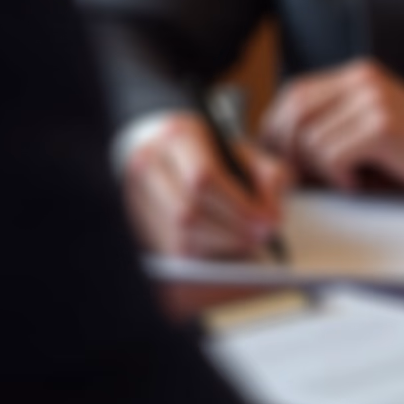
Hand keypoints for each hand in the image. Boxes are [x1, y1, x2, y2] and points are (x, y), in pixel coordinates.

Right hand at [123, 113, 287, 257]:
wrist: (162, 148)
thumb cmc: (211, 153)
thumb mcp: (245, 152)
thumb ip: (268, 177)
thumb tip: (272, 219)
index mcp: (177, 136)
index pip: (203, 178)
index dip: (239, 207)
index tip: (269, 223)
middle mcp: (147, 165)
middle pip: (188, 215)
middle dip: (232, 235)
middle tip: (263, 241)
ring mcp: (132, 197)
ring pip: (176, 241)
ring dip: (219, 253)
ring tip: (249, 251)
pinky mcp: (132, 227)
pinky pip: (169, 259)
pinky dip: (202, 267)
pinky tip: (227, 265)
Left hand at [263, 61, 403, 193]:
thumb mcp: (369, 122)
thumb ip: (332, 123)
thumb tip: (280, 150)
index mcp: (356, 75)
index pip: (294, 91)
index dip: (278, 126)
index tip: (280, 156)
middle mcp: (361, 80)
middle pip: (294, 110)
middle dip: (286, 150)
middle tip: (301, 177)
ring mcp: (372, 101)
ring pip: (309, 138)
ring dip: (317, 169)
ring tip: (344, 178)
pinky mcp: (381, 126)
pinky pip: (331, 155)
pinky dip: (338, 176)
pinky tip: (357, 181)